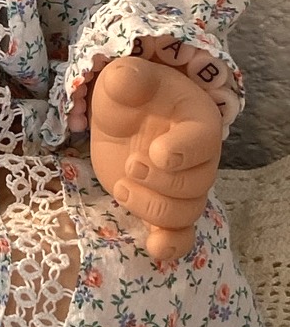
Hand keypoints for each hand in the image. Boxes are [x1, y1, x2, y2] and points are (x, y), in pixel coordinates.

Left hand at [90, 55, 221, 262]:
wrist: (122, 116)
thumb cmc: (130, 93)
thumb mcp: (123, 79)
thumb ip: (127, 78)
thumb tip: (125, 78)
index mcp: (198, 122)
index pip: (204, 143)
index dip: (183, 152)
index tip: (155, 152)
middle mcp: (200, 160)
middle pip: (195, 186)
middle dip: (160, 182)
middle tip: (130, 165)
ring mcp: (183, 187)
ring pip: (184, 213)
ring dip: (151, 207)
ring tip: (122, 186)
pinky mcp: (162, 206)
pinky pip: (179, 235)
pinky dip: (169, 246)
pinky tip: (153, 248)